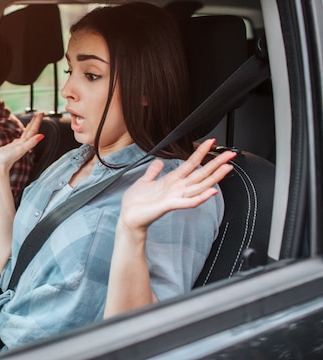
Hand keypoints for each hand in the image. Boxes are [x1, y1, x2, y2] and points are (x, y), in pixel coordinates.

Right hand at [0, 112, 43, 173]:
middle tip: (39, 114)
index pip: (33, 130)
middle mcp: (23, 144)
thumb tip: (42, 136)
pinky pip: (19, 139)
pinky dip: (22, 135)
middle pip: (31, 131)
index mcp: (25, 143)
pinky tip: (22, 135)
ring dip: (29, 127)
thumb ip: (31, 142)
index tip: (41, 113)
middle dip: (35, 122)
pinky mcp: (11, 147)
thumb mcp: (20, 149)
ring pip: (25, 134)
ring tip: (32, 121)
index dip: (37, 122)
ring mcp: (17, 145)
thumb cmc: (8, 158)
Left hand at [118, 139, 236, 235]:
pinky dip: (201, 197)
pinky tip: (211, 191)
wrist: (129, 217)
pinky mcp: (170, 205)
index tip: (210, 142)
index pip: (191, 163)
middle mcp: (177, 188)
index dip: (201, 152)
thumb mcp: (144, 181)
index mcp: (171, 180)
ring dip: (214, 177)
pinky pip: (189, 202)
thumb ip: (153, 171)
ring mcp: (175, 197)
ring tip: (226, 168)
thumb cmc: (136, 202)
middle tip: (230, 154)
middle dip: (216, 163)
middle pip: (201, 173)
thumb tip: (158, 162)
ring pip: (199, 186)